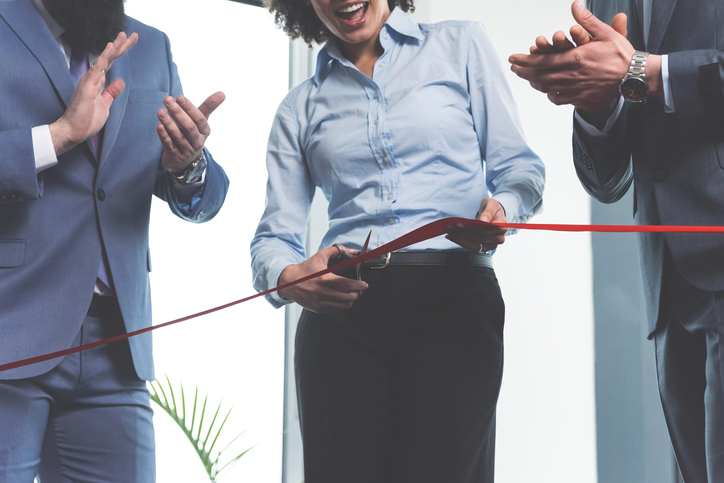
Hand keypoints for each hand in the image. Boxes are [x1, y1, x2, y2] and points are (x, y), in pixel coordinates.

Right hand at [50, 32, 137, 154]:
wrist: (73, 131)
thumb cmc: (86, 120)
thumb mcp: (105, 105)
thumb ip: (111, 92)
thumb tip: (120, 82)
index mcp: (97, 82)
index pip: (111, 64)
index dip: (120, 53)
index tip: (130, 42)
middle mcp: (93, 78)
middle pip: (110, 58)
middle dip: (121, 46)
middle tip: (133, 35)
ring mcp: (89, 81)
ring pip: (104, 60)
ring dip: (115, 48)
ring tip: (124, 36)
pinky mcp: (87, 86)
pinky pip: (97, 68)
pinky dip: (105, 57)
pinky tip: (111, 47)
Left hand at [157, 92, 225, 173]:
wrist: (184, 160)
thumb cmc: (191, 134)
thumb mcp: (200, 121)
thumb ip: (208, 107)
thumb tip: (222, 93)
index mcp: (205, 131)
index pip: (199, 119)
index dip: (189, 108)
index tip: (179, 97)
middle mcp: (198, 141)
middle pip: (189, 127)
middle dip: (178, 113)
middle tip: (167, 100)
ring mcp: (187, 150)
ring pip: (178, 136)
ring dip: (169, 123)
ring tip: (160, 112)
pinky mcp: (176, 157)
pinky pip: (170, 145)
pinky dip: (164, 136)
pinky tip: (159, 126)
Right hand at [277, 245, 368, 313]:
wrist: (290, 282)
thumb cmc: (306, 269)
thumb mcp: (320, 256)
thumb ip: (336, 251)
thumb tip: (352, 251)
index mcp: (324, 279)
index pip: (347, 284)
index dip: (359, 285)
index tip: (364, 285)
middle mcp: (322, 292)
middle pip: (348, 297)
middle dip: (356, 293)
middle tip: (357, 289)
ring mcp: (320, 302)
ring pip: (344, 305)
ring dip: (350, 300)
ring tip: (350, 294)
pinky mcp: (318, 309)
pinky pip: (336, 309)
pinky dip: (341, 304)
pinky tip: (340, 298)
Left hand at [445, 198, 507, 251]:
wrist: (493, 214)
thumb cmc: (492, 208)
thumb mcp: (491, 204)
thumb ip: (488, 212)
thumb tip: (484, 221)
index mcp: (502, 228)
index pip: (486, 231)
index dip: (472, 228)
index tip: (459, 223)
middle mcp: (498, 239)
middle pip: (478, 239)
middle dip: (462, 233)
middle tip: (450, 226)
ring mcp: (490, 245)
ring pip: (473, 245)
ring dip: (459, 239)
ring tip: (448, 231)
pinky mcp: (483, 247)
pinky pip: (470, 247)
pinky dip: (459, 241)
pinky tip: (450, 236)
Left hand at [509, 1, 639, 113]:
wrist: (634, 78)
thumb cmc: (621, 55)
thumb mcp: (605, 33)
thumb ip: (587, 20)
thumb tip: (575, 5)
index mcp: (574, 59)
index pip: (541, 61)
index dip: (524, 61)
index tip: (512, 59)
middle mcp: (570, 76)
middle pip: (539, 76)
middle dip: (524, 71)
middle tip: (514, 68)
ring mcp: (573, 89)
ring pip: (546, 87)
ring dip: (533, 82)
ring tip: (526, 77)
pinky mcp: (579, 98)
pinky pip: (557, 98)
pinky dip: (548, 93)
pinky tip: (545, 89)